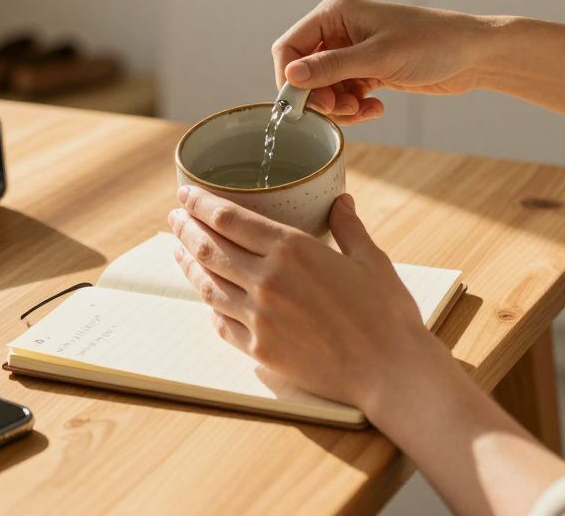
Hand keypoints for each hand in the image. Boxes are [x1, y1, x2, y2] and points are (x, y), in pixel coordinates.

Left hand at [167, 185, 448, 414]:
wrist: (389, 371)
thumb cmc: (386, 314)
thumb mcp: (371, 260)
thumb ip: (348, 227)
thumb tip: (341, 201)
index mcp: (291, 250)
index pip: (228, 219)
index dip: (200, 203)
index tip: (185, 193)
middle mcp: (266, 280)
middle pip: (209, 247)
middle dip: (185, 227)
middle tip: (175, 216)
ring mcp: (258, 317)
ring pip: (208, 284)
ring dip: (188, 263)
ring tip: (178, 249)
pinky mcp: (259, 350)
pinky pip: (222, 322)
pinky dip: (210, 306)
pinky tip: (206, 297)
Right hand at [272, 0, 498, 124]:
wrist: (474, 55)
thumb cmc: (432, 44)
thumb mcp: (378, 58)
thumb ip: (331, 68)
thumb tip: (290, 77)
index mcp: (335, 13)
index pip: (289, 47)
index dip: (289, 78)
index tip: (302, 106)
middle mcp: (339, 29)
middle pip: (304, 71)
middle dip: (318, 97)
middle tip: (340, 111)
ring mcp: (353, 51)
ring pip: (323, 88)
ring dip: (339, 106)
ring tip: (363, 109)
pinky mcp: (368, 70)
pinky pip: (344, 94)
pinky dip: (355, 107)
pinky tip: (376, 107)